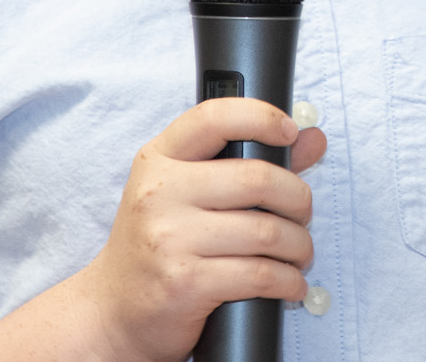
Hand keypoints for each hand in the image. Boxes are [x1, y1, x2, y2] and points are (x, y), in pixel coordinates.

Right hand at [69, 98, 327, 361]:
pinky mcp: (186, 282)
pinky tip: (291, 283)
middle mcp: (160, 193)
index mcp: (159, 159)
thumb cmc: (156, 244)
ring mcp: (170, 238)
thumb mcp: (185, 192)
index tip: (289, 132)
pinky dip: (289, 281)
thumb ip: (247, 161)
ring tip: (300, 252)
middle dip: (298, 198)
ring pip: (266, 231)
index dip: (261, 117)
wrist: (114, 309)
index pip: (214, 118)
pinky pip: (261, 275)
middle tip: (303, 213)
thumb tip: (312, 138)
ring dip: (299, 245)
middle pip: (256, 178)